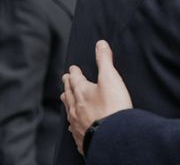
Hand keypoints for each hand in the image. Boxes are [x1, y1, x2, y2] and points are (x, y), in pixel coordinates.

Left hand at [61, 40, 132, 154]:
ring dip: (67, 102)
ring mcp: (77, 123)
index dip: (74, 73)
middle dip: (68, 86)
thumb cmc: (112, 106)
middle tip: (65, 81)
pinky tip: (72, 125)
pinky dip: (72, 122)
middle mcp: (75, 107)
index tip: (72, 69)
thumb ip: (105, 60)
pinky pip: (73, 127)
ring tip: (65, 99)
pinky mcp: (82, 136)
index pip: (75, 79)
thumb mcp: (110, 77)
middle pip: (69, 94)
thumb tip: (100, 44)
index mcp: (81, 91)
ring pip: (69, 110)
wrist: (113, 135)